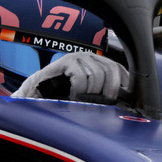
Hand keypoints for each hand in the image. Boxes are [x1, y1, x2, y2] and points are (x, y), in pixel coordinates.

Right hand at [12, 52, 129, 103]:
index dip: (124, 84)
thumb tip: (123, 104)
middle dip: (109, 91)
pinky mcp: (66, 61)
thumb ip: (104, 95)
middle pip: (112, 70)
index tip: (122, 100)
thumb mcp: (88, 96)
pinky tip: (72, 96)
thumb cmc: (61, 96)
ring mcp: (78, 57)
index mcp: (98, 64)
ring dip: (91, 93)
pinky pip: (81, 76)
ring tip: (82, 100)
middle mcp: (90, 57)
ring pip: (98, 74)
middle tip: (100, 104)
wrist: (37, 93)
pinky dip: (78, 90)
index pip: (120, 69)